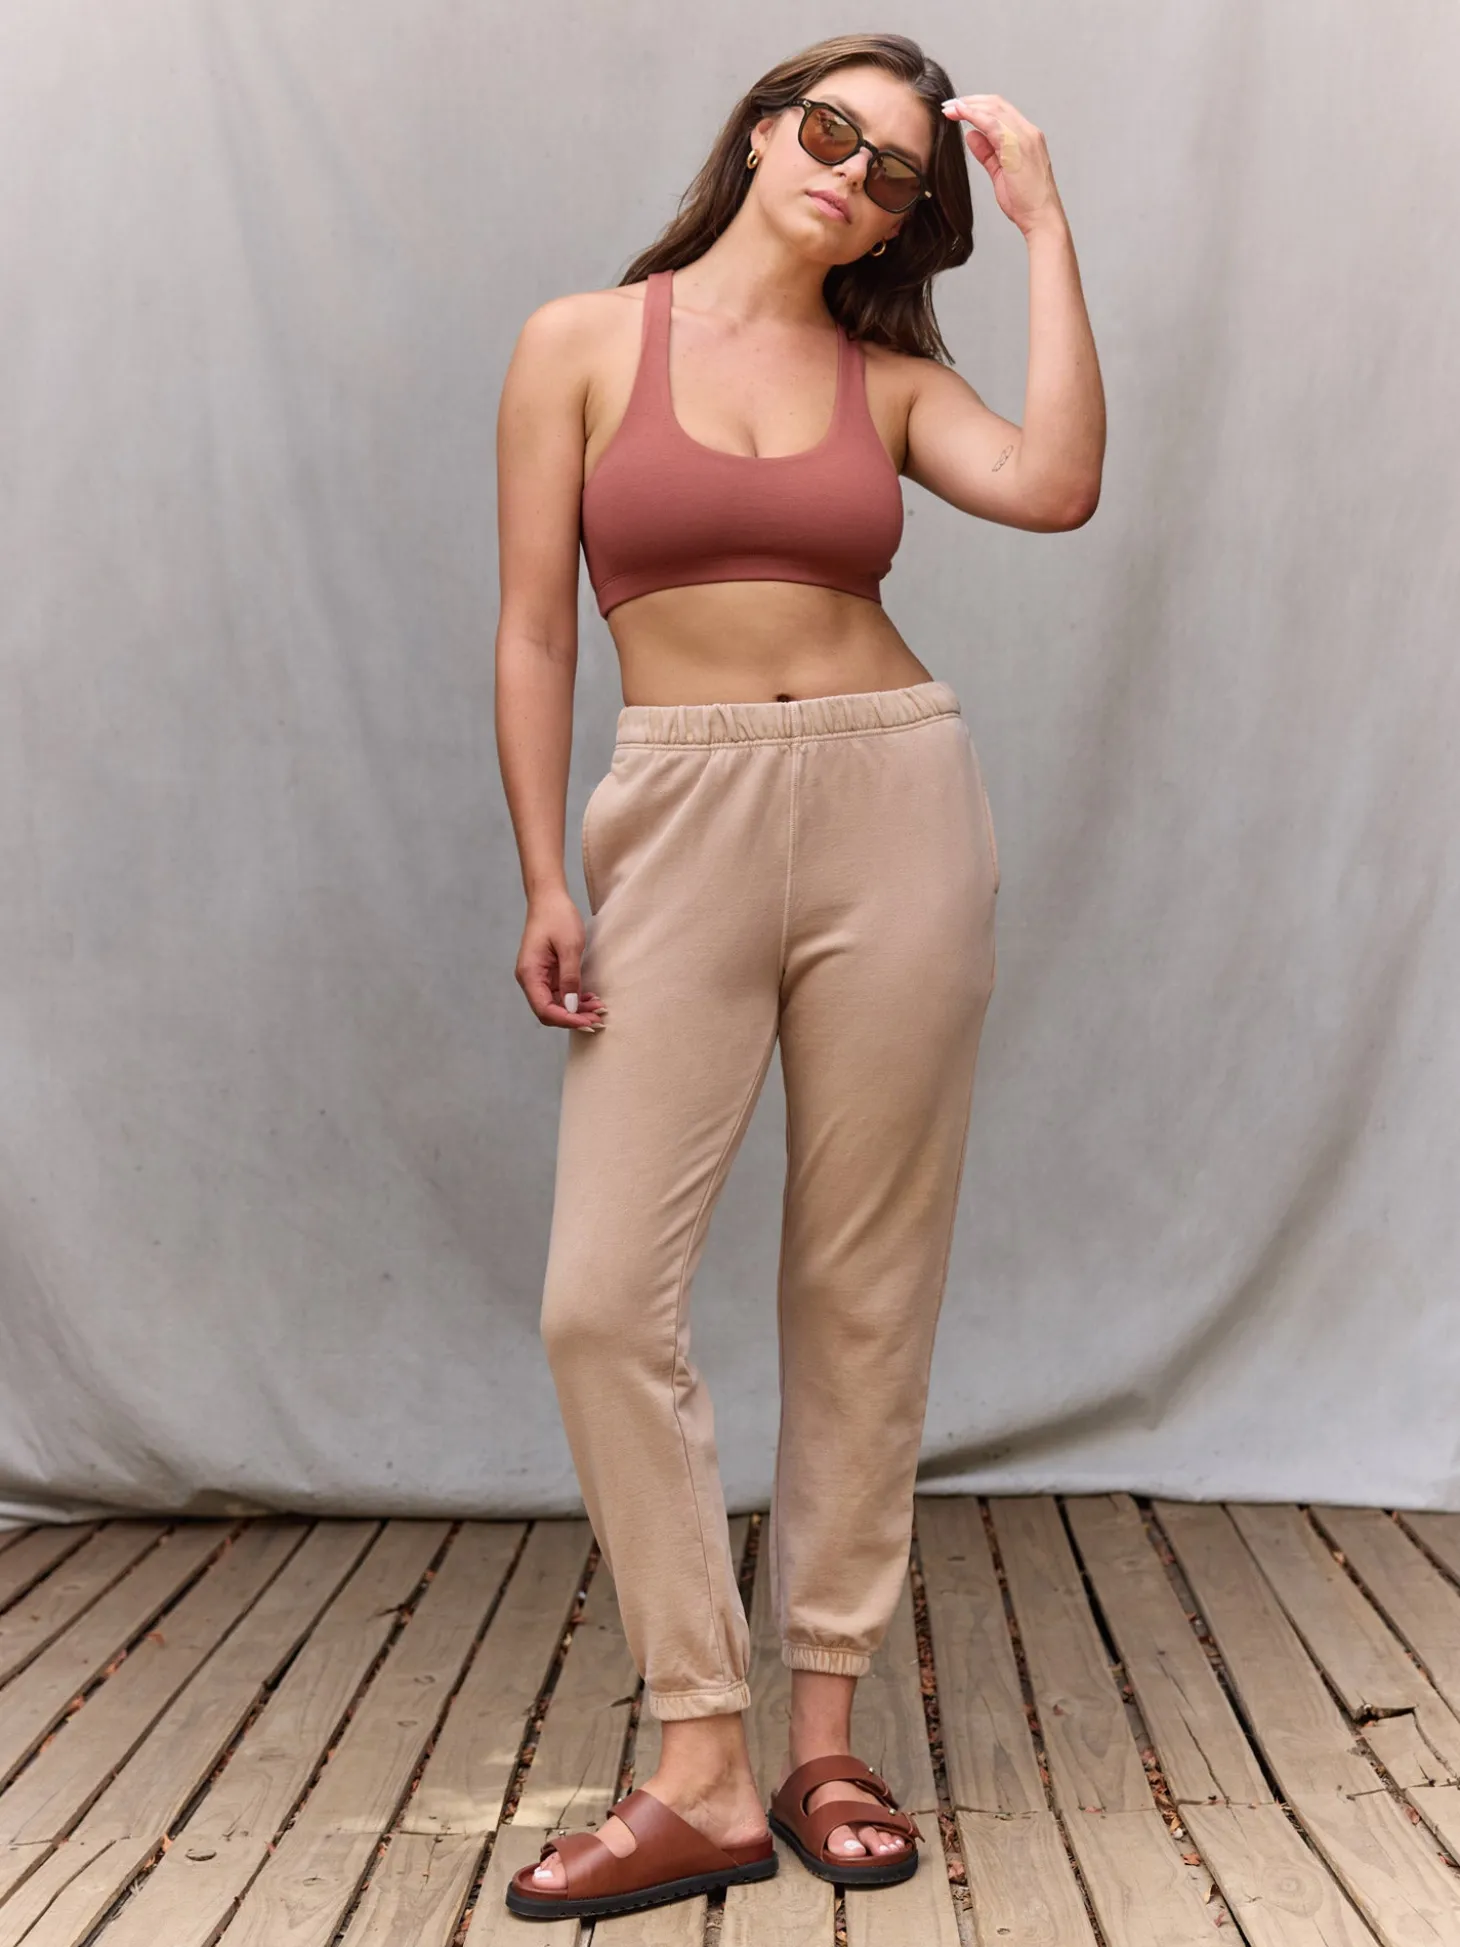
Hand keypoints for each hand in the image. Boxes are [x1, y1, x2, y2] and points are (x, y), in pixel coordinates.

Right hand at [516, 888, 608, 1031]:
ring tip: (599, 1010)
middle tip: (598, 1020)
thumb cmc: (557, 917)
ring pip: (556, 1004)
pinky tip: (591, 999)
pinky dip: (575, 999)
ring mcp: (538, 976)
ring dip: (577, 1010)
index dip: (567, 1020)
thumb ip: (570, 978)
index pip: (545, 1009)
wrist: (549, 898)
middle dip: (573, 1018)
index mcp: (530, 973)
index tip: (589, 1022)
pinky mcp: (547, 973)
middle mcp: (530, 979)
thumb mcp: (570, 947)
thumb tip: (571, 1006)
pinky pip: (560, 993)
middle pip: (549, 1011)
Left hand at [940, 94, 1063, 236]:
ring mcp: (1025, 137)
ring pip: (994, 109)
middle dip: (970, 101)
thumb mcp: (1000, 173)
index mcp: (1026, 137)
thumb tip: (972, 136)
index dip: (978, 107)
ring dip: (969, 105)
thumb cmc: (1025, 202)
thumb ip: (987, 153)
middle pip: (997, 104)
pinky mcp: (1017, 146)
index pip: (1001, 112)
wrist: (1041, 218)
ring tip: (950, 108)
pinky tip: (960, 113)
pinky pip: (992, 123)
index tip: (957, 109)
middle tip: (948, 105)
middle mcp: (1028, 132)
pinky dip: (974, 115)